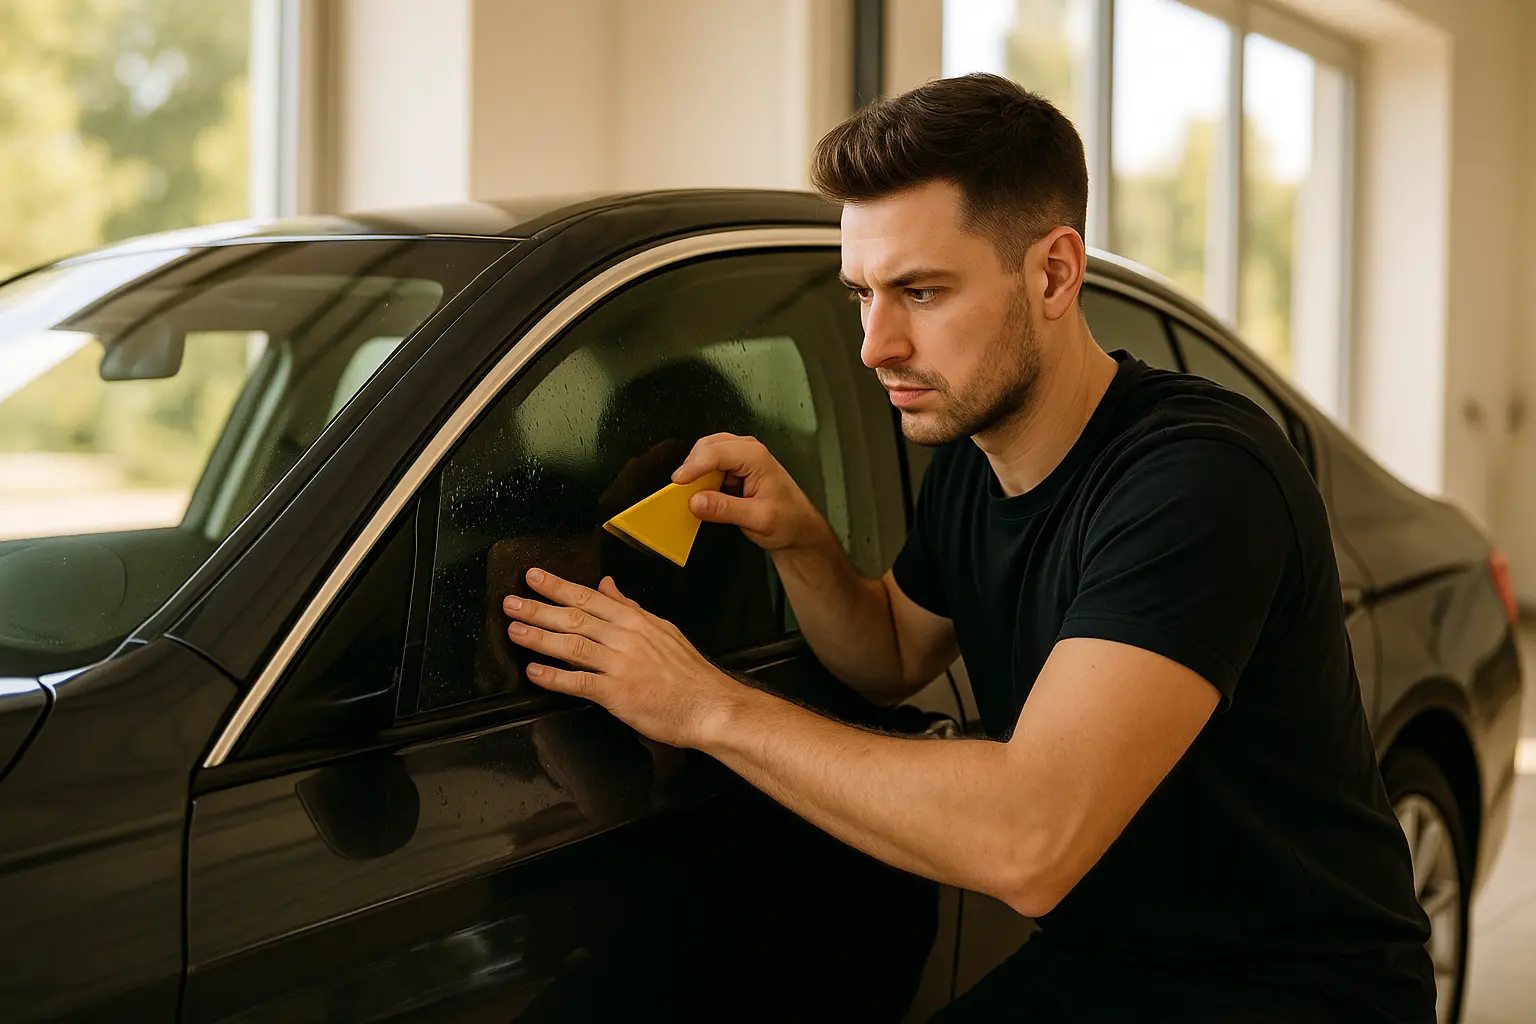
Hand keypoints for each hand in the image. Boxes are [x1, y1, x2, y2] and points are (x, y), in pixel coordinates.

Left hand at [504, 568, 742, 748]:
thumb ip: (630, 608)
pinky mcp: (618, 693)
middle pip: (575, 617)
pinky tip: (534, 672)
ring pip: (573, 645)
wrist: (709, 706)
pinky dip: (555, 677)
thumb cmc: (688, 673)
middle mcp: (626, 638)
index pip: (590, 597)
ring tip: (515, 630)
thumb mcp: (662, 630)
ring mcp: (621, 665)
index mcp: (636, 621)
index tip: (534, 577)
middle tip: (511, 601)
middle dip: (539, 608)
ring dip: (540, 637)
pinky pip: (580, 682)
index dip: (558, 587)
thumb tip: (608, 586)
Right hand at [671, 433, 824, 550]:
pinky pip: (709, 465)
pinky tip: (701, 494)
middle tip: (680, 490)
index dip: (694, 466)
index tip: (678, 482)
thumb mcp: (758, 519)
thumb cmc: (788, 519)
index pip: (717, 453)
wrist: (799, 527)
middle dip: (691, 466)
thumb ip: (725, 510)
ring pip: (706, 453)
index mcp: (756, 457)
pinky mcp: (734, 467)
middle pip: (707, 447)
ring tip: (690, 494)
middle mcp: (748, 451)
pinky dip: (701, 478)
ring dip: (695, 472)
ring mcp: (740, 457)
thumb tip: (696, 502)